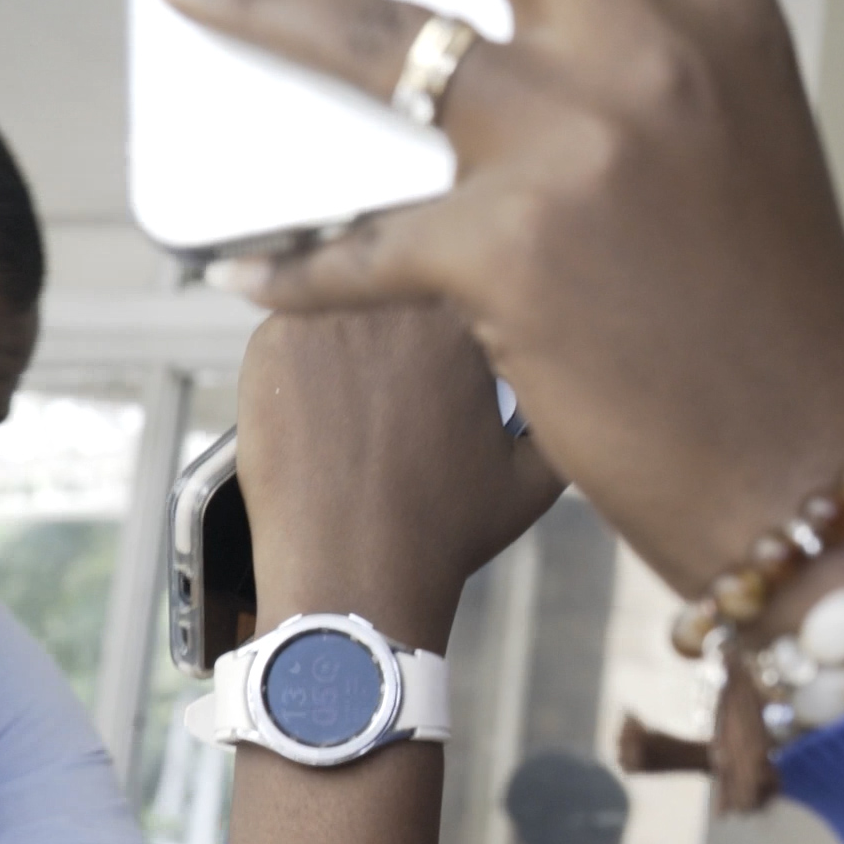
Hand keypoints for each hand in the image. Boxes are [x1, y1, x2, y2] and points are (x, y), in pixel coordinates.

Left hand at [156, 0, 843, 592]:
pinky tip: (260, 273)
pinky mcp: (503, 253)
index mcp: (730, 19)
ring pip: (371, 29)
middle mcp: (652, 52)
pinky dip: (298, 263)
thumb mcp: (752, 150)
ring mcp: (571, 145)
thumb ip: (663, 70)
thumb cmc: (784, 332)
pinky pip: (357, 239)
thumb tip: (529, 38)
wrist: (809, 470)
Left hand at [238, 304, 568, 647]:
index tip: (459, 341)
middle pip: (401, 272)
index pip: (465, 266)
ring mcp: (323, 314)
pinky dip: (311, 353)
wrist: (352, 577)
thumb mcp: (535, 470)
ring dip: (360, 325)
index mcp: (465, 312)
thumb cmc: (443, 530)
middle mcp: (393, 297)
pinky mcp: (269, 342)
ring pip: (348, 292)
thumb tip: (574, 372)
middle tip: (410, 373)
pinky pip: (294, 321)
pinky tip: (328, 406)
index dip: (466, 300)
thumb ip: (561, 404)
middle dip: (409, 314)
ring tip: (370, 395)